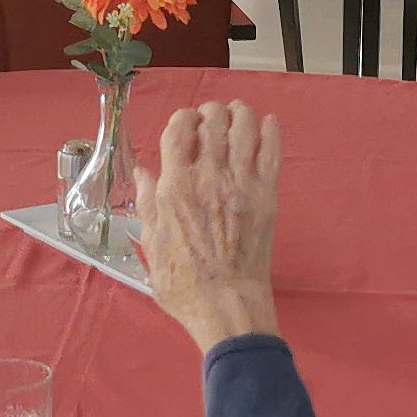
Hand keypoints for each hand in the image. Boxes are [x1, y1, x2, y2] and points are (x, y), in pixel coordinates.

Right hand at [134, 101, 282, 352]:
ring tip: (238, 115)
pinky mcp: (267, 196)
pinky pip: (273, 152)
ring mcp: (241, 184)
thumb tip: (142, 174)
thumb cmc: (184, 283)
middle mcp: (208, 178)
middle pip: (213, 121)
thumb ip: (147, 204)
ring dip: (241, 114)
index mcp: (175, 187)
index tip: (184, 123)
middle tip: (212, 118)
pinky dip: (272, 132)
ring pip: (245, 128)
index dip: (182, 118)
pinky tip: (269, 124)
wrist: (226, 304)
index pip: (179, 129)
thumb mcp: (152, 243)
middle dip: (211, 111)